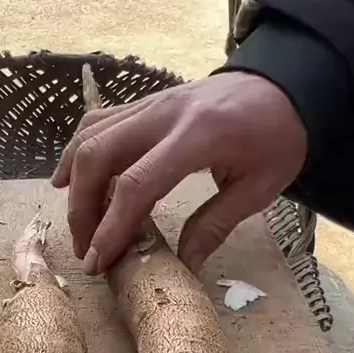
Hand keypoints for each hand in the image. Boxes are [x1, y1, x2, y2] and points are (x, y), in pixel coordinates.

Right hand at [52, 71, 306, 274]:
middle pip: (98, 156)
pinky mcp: (144, 103)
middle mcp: (163, 114)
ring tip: (78, 223)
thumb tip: (184, 266)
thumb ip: (215, 224)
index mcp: (198, 136)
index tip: (97, 262)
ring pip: (89, 136)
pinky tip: (69, 179)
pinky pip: (97, 123)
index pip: (136, 184)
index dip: (110, 227)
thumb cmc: (277, 138)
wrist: (284, 86)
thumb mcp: (259, 188)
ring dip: (74, 182)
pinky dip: (77, 152)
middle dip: (81, 209)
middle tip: (86, 249)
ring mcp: (150, 104)